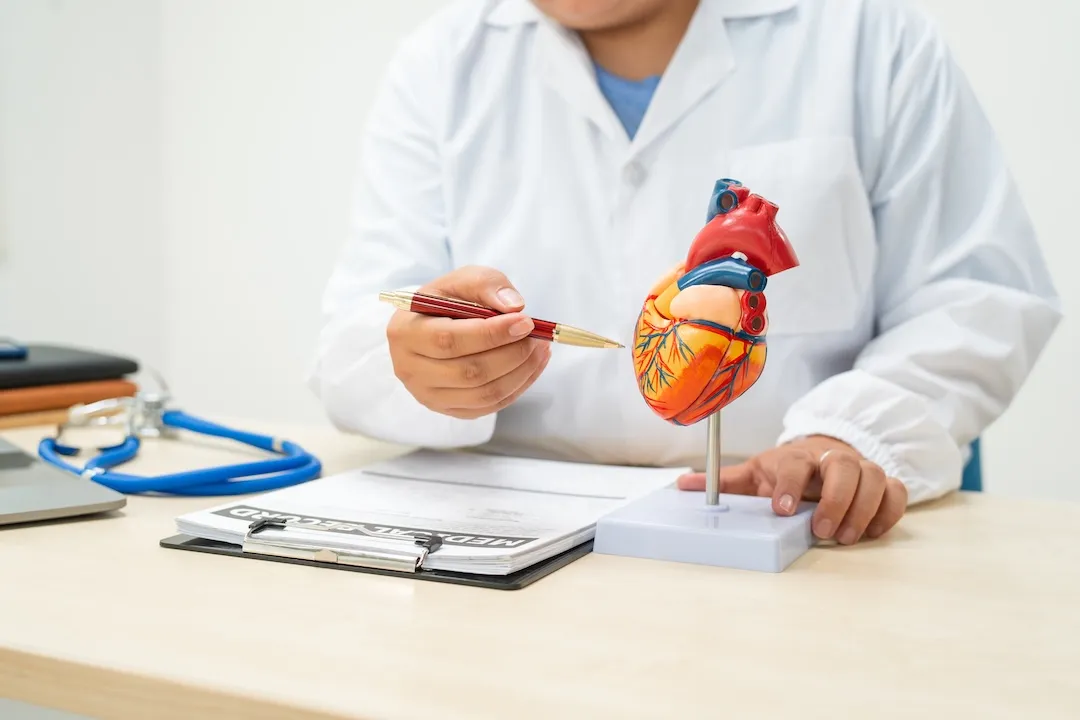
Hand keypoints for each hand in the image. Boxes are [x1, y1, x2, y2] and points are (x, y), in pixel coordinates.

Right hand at [386, 265, 551, 419]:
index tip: (526, 322)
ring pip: (483, 393)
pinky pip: (489, 407)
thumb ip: (486, 284)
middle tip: (538, 338)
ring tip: (540, 349)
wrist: (432, 327)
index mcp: (404, 332)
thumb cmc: (447, 301)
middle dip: (512, 354)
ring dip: (521, 372)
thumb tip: (514, 306)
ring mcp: (427, 395)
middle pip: (469, 372)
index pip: (450, 340)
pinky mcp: (448, 410)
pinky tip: (531, 366)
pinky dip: (518, 387)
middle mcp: (409, 369)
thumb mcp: (462, 280)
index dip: (491, 334)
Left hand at [676, 436, 907, 543]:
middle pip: (844, 466)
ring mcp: (860, 470)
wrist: (822, 452)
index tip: (782, 510)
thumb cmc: (787, 470)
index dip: (790, 484)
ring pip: (875, 477)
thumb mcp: (754, 473)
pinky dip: (888, 512)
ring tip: (845, 538)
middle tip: (822, 532)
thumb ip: (724, 482)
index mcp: (796, 457)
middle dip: (836, 500)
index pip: (795, 462)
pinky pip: (897, 492)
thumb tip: (682, 485)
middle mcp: (831, 460)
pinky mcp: (882, 484)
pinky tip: (870, 532)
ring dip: (863, 509)